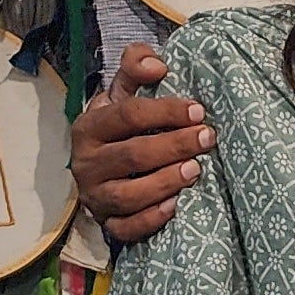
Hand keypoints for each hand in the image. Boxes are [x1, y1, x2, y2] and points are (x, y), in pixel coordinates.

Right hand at [70, 43, 212, 242]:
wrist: (102, 168)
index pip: (127, 116)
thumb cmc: (121, 127)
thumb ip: (136, 66)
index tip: (198, 110)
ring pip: (128, 195)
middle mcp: (86, 164)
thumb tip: (158, 65)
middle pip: (132, 155)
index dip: (165, 112)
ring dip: (165, 182)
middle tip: (208, 138)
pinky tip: (177, 205)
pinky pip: (127, 229)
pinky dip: (152, 219)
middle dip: (174, 146)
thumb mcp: (123, 92)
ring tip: (196, 170)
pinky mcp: (106, 225)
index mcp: (89, 127)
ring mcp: (95, 197)